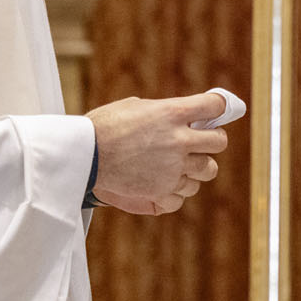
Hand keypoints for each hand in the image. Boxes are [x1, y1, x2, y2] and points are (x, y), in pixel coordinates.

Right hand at [87, 92, 227, 213]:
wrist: (82, 155)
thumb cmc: (104, 127)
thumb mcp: (137, 107)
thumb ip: (166, 112)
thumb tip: (185, 115)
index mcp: (172, 113)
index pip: (216, 106)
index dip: (219, 108)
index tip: (216, 111)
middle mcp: (178, 141)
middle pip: (219, 142)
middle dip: (212, 140)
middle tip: (199, 141)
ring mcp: (172, 168)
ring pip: (207, 171)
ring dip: (196, 168)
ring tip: (177, 164)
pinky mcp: (162, 191)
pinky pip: (184, 195)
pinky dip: (176, 191)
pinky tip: (164, 182)